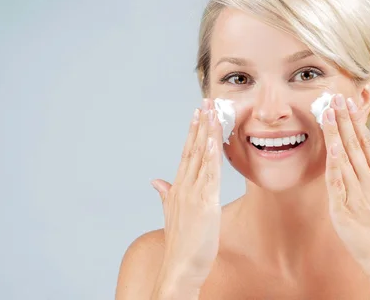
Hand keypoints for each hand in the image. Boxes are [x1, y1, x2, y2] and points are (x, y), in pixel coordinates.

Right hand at [150, 99, 222, 296]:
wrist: (180, 267)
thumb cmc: (182, 243)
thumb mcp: (173, 214)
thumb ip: (166, 195)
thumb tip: (156, 181)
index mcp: (179, 188)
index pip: (186, 153)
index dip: (192, 132)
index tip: (197, 113)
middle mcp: (184, 187)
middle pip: (193, 149)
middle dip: (200, 124)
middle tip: (205, 101)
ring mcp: (193, 194)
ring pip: (201, 157)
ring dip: (206, 133)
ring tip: (210, 112)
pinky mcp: (205, 203)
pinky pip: (209, 176)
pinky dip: (210, 158)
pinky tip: (213, 142)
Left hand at [321, 94, 369, 281]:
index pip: (368, 143)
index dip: (357, 122)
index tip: (350, 104)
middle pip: (354, 145)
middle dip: (344, 120)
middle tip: (335, 98)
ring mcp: (358, 195)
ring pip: (344, 159)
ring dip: (335, 135)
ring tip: (327, 113)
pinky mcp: (344, 211)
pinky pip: (337, 185)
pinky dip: (334, 167)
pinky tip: (331, 149)